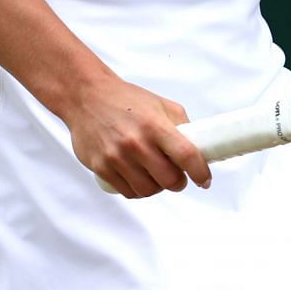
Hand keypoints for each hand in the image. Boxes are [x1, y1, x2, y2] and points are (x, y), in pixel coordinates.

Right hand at [64, 75, 210, 197]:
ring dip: (158, 187)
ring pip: (148, 190)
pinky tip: (139, 178)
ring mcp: (117, 157)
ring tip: (156, 176)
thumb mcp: (160, 104)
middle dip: (179, 182)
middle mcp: (136, 143)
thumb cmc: (125, 100)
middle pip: (169, 180)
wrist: (86, 97)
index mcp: (155, 125)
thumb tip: (199, 148)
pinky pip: (128, 192)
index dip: (200, 172)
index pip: (186, 155)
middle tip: (178, 177)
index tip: (205, 180)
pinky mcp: (101, 168)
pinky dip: (138, 189)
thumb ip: (181, 125)